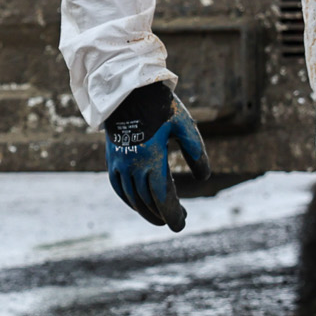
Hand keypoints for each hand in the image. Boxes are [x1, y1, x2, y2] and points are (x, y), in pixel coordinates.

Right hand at [104, 82, 211, 230]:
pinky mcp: (112, 159)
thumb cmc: (160, 107)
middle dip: (163, 214)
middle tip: (178, 220)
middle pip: (147, 201)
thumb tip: (203, 178)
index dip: (172, 214)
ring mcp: (119, 163)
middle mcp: (132, 165)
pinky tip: (139, 204)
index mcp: (152, 158)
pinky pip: (119, 188)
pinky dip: (129, 200)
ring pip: (132, 197)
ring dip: (146, 211)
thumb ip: (196, 152)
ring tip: (160, 217)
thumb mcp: (185, 126)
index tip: (182, 224)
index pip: (162, 196)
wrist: (127, 91)